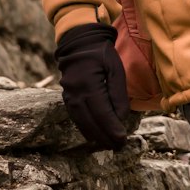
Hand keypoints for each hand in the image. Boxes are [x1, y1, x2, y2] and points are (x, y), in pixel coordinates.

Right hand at [54, 23, 130, 148]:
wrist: (80, 42)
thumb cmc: (102, 54)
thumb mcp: (116, 70)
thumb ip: (118, 95)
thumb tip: (120, 119)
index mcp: (88, 84)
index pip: (102, 113)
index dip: (112, 129)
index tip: (122, 140)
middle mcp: (75, 92)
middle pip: (90, 122)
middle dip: (104, 137)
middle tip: (118, 147)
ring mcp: (68, 95)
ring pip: (81, 122)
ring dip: (95, 135)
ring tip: (108, 144)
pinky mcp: (67, 97)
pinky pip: (75, 117)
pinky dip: (85, 128)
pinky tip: (94, 135)